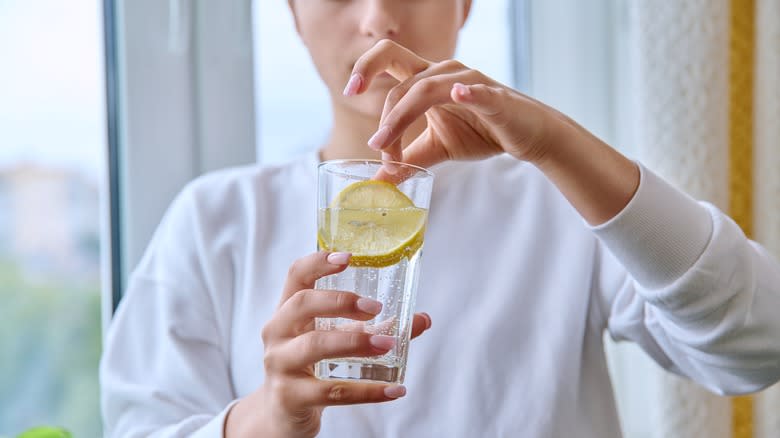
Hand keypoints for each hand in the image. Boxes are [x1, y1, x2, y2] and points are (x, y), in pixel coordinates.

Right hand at [225, 251, 431, 437]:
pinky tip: (394, 390)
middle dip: (340, 301)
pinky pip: (331, 392)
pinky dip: (367, 391)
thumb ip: (374, 328)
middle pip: (301, 304)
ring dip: (355, 342)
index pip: (296, 276)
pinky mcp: (290, 397)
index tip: (349, 257)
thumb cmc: (310, 368)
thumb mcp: (335, 341)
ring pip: (315, 346)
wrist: (282, 417)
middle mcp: (277, 333)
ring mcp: (280, 365)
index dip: (318, 263)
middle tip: (376, 308)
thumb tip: (422, 319)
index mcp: (287, 312)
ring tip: (387, 344)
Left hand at [345, 39, 580, 168]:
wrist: (526, 136)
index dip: (366, 67)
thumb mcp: (437, 148)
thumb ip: (408, 159)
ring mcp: (470, 81)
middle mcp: (445, 73)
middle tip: (378, 149)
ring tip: (391, 152)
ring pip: (426, 90)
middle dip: (386, 119)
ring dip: (402, 120)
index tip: (349, 92)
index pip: (389, 58)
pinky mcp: (494, 97)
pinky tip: (459, 94)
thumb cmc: (482, 132)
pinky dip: (468, 92)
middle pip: (403, 82)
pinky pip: (478, 91)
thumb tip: (378, 180)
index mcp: (428, 79)